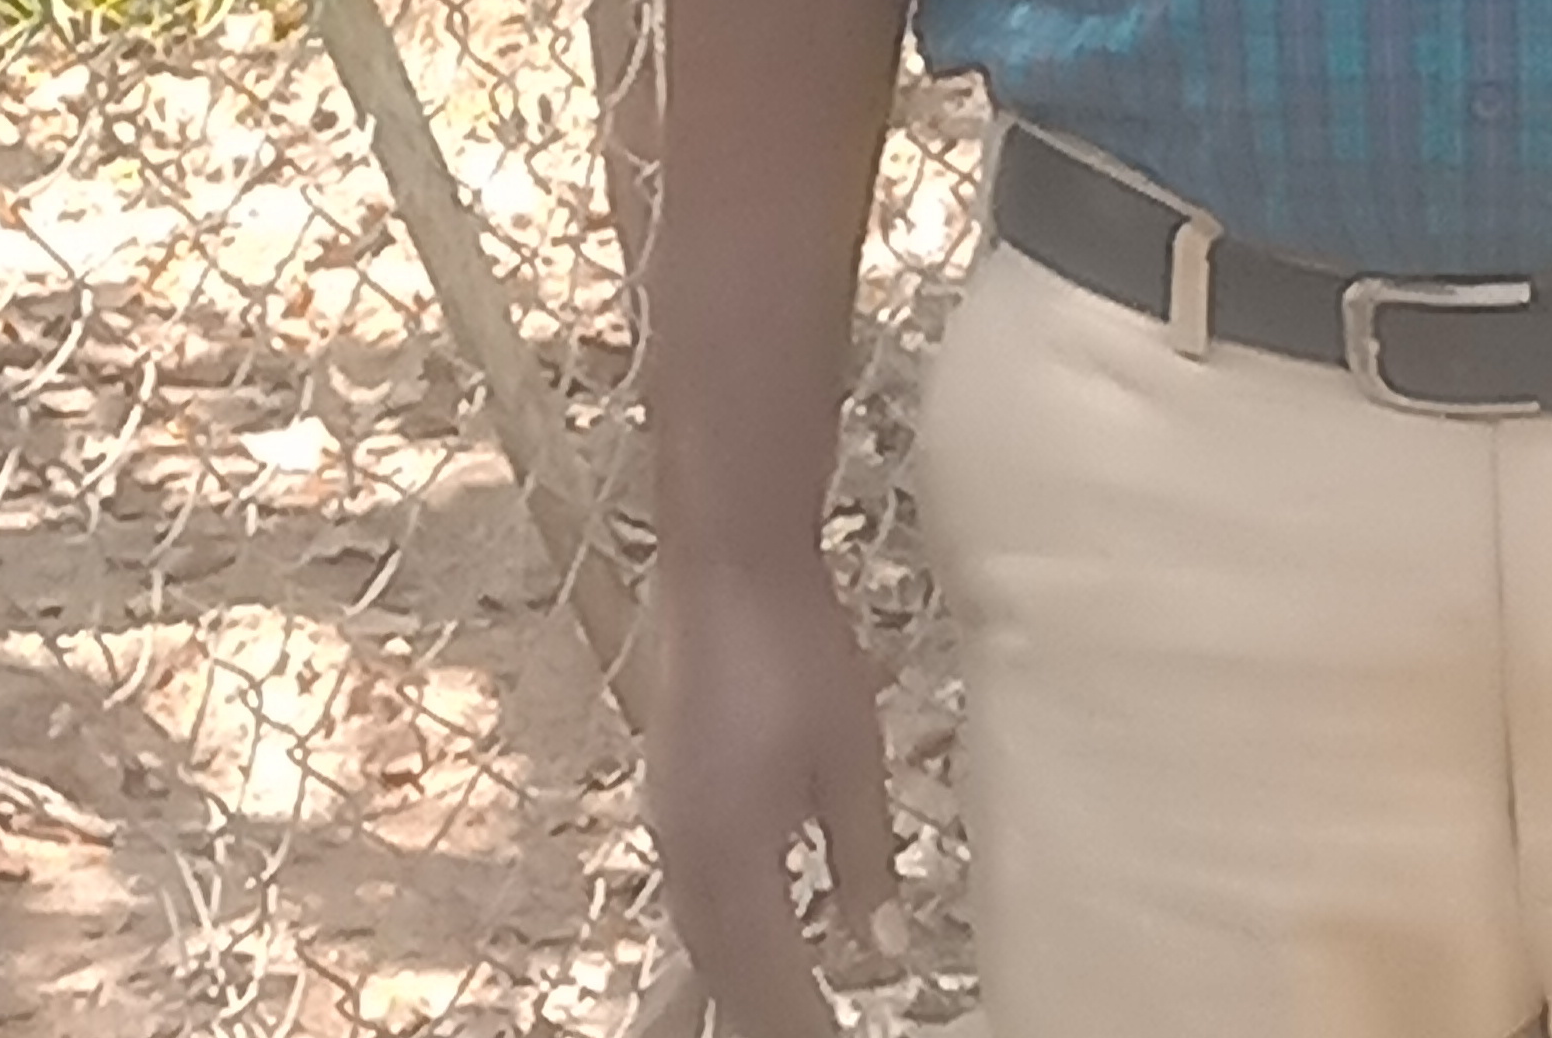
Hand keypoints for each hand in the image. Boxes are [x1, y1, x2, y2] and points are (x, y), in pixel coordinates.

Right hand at [647, 559, 900, 1037]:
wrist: (724, 560)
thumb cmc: (794, 649)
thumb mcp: (851, 759)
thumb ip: (864, 861)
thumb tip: (881, 948)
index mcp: (731, 861)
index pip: (769, 984)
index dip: (804, 1027)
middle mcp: (686, 857)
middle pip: (721, 974)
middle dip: (762, 1019)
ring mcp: (670, 823)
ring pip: (698, 938)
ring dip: (734, 987)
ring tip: (776, 1015)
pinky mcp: (674, 793)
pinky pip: (691, 897)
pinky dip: (720, 938)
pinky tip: (745, 937)